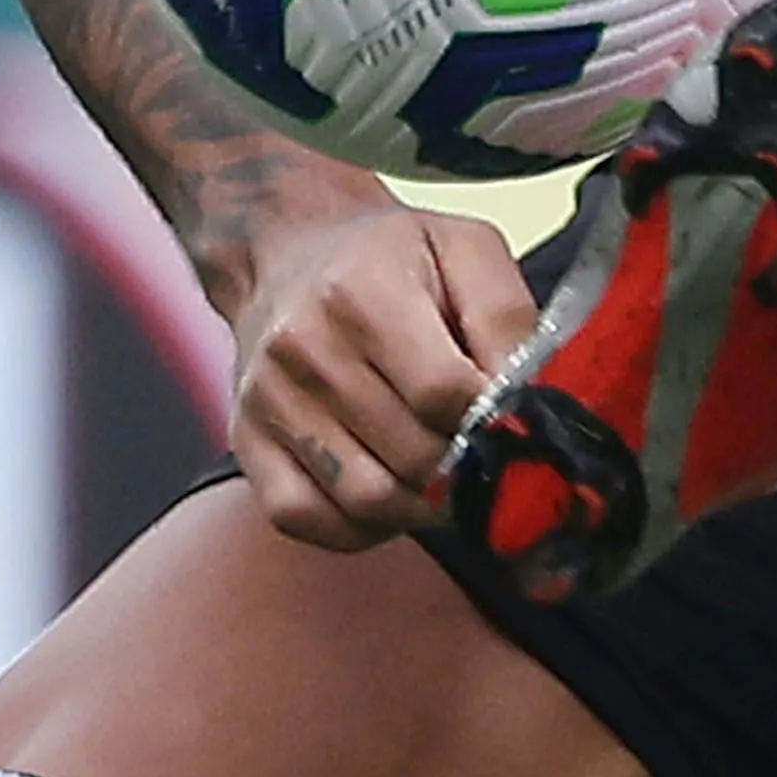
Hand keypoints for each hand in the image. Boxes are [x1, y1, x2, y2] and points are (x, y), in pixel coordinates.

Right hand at [214, 189, 534, 548]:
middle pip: (412, 457)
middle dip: (462, 467)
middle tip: (479, 451)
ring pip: (365, 501)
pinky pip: (306, 519)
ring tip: (438, 473)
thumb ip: (508, 319)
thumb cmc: (390, 256)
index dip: (491, 422)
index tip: (507, 421)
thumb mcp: (464, 249)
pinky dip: (359, 527)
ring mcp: (268, 401)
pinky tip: (389, 493)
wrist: (288, 250)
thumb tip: (528, 402)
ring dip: (420, 504)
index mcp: (361, 291)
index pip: (443, 395)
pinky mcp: (248, 442)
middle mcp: (303, 348)